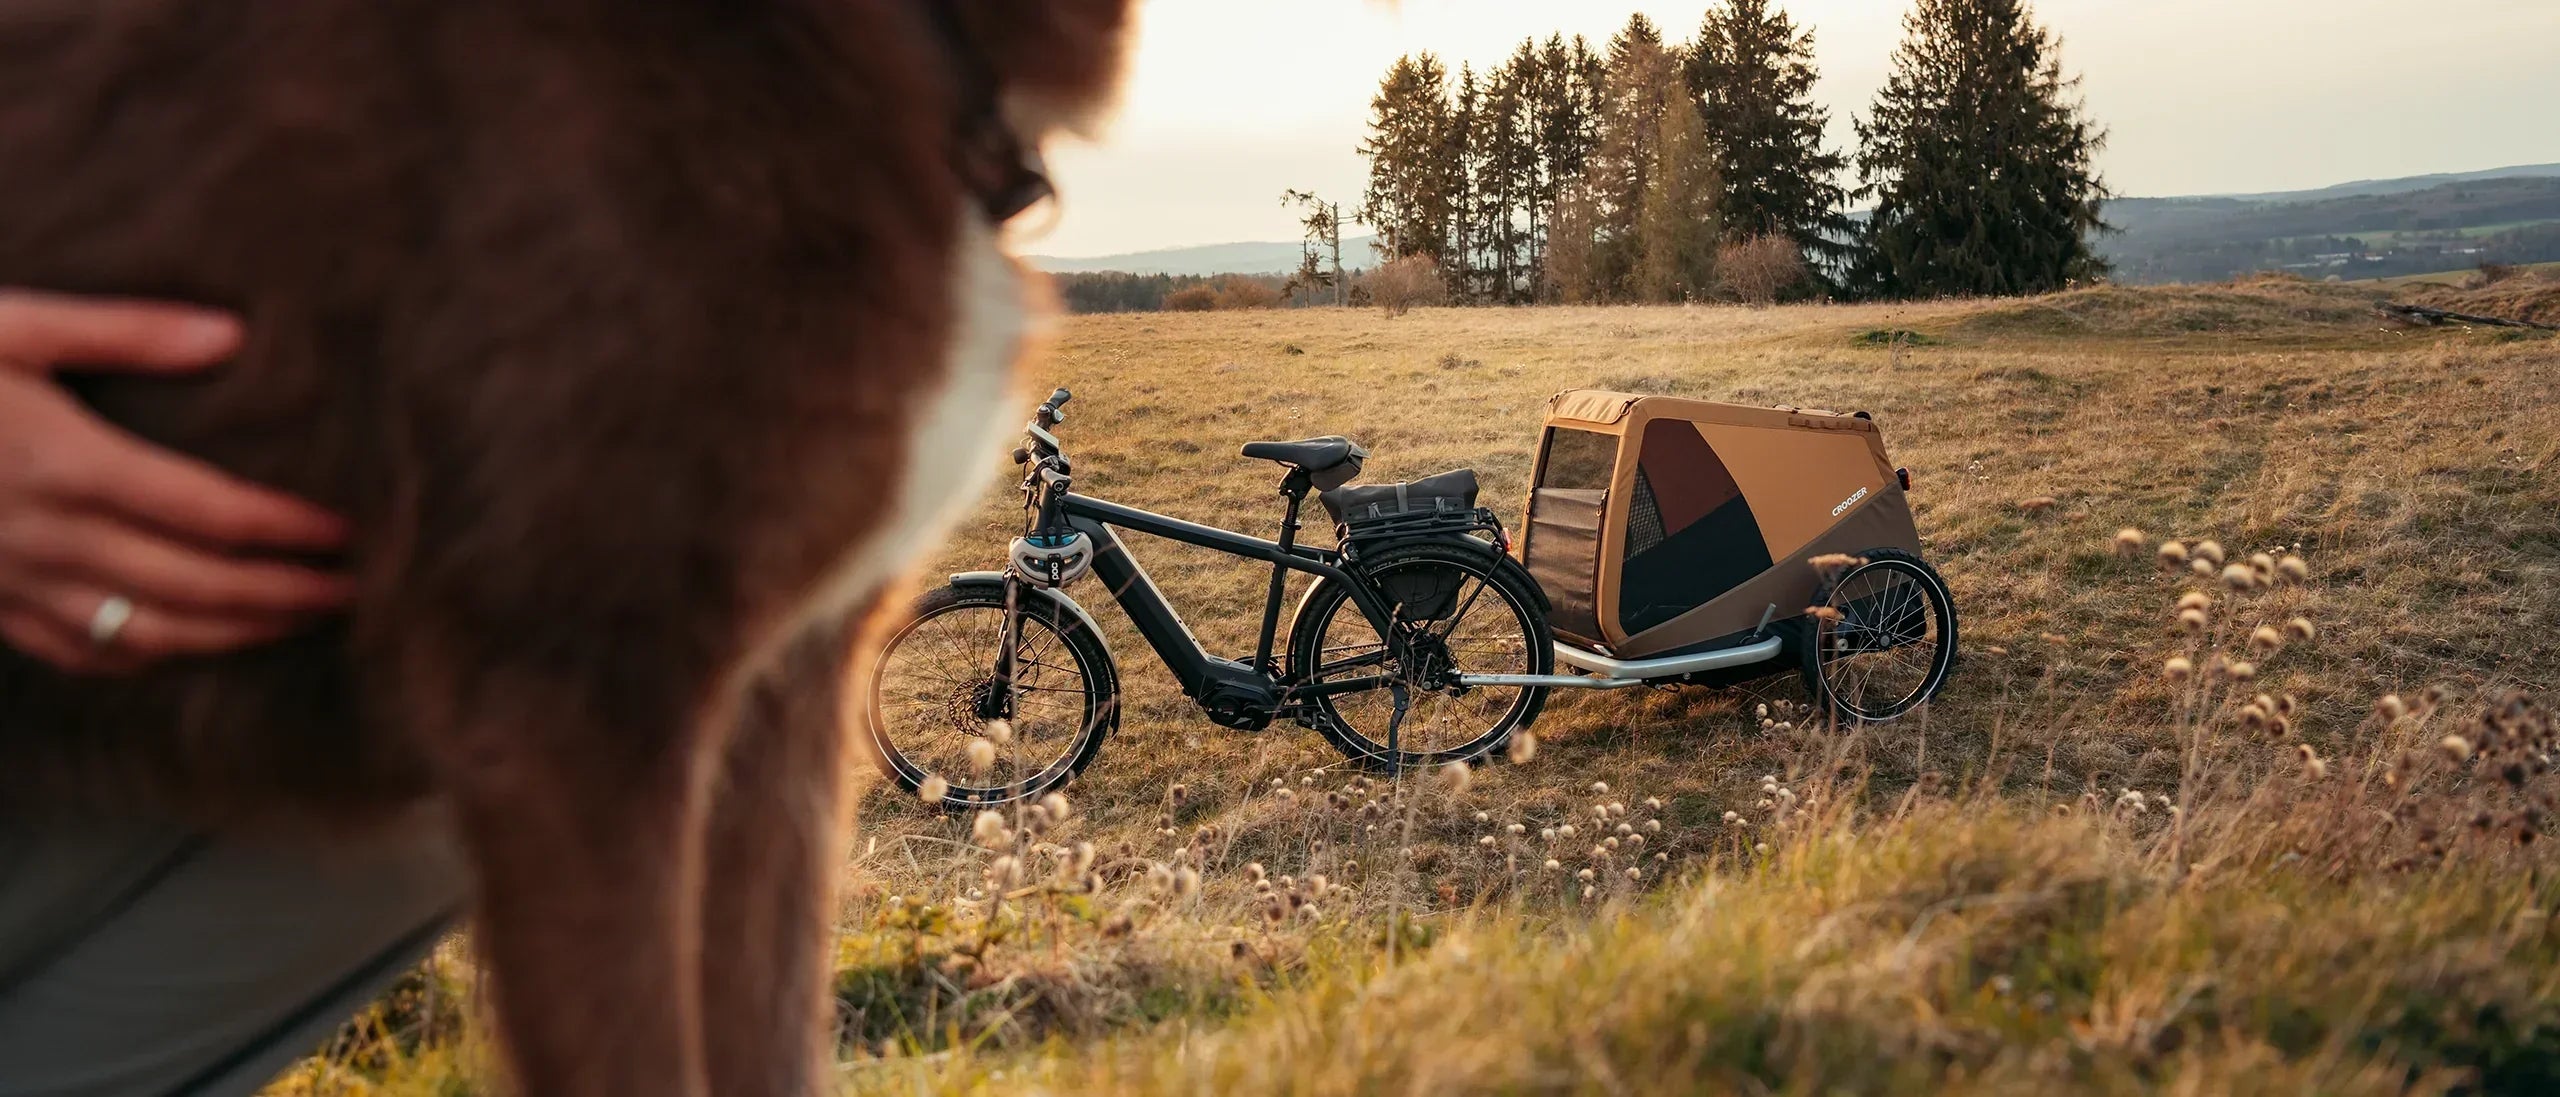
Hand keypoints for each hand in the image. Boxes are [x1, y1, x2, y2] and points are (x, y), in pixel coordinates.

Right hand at [0, 289, 351, 671]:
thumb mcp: (9, 323)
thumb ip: (123, 333)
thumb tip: (229, 335)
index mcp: (66, 462)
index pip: (212, 514)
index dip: (290, 532)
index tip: (349, 533)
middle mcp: (47, 536)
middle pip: (198, 587)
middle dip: (284, 597)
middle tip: (353, 593)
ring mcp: (12, 581)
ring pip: (148, 632)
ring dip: (234, 636)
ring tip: (298, 622)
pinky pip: (79, 650)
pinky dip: (148, 653)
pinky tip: (188, 643)